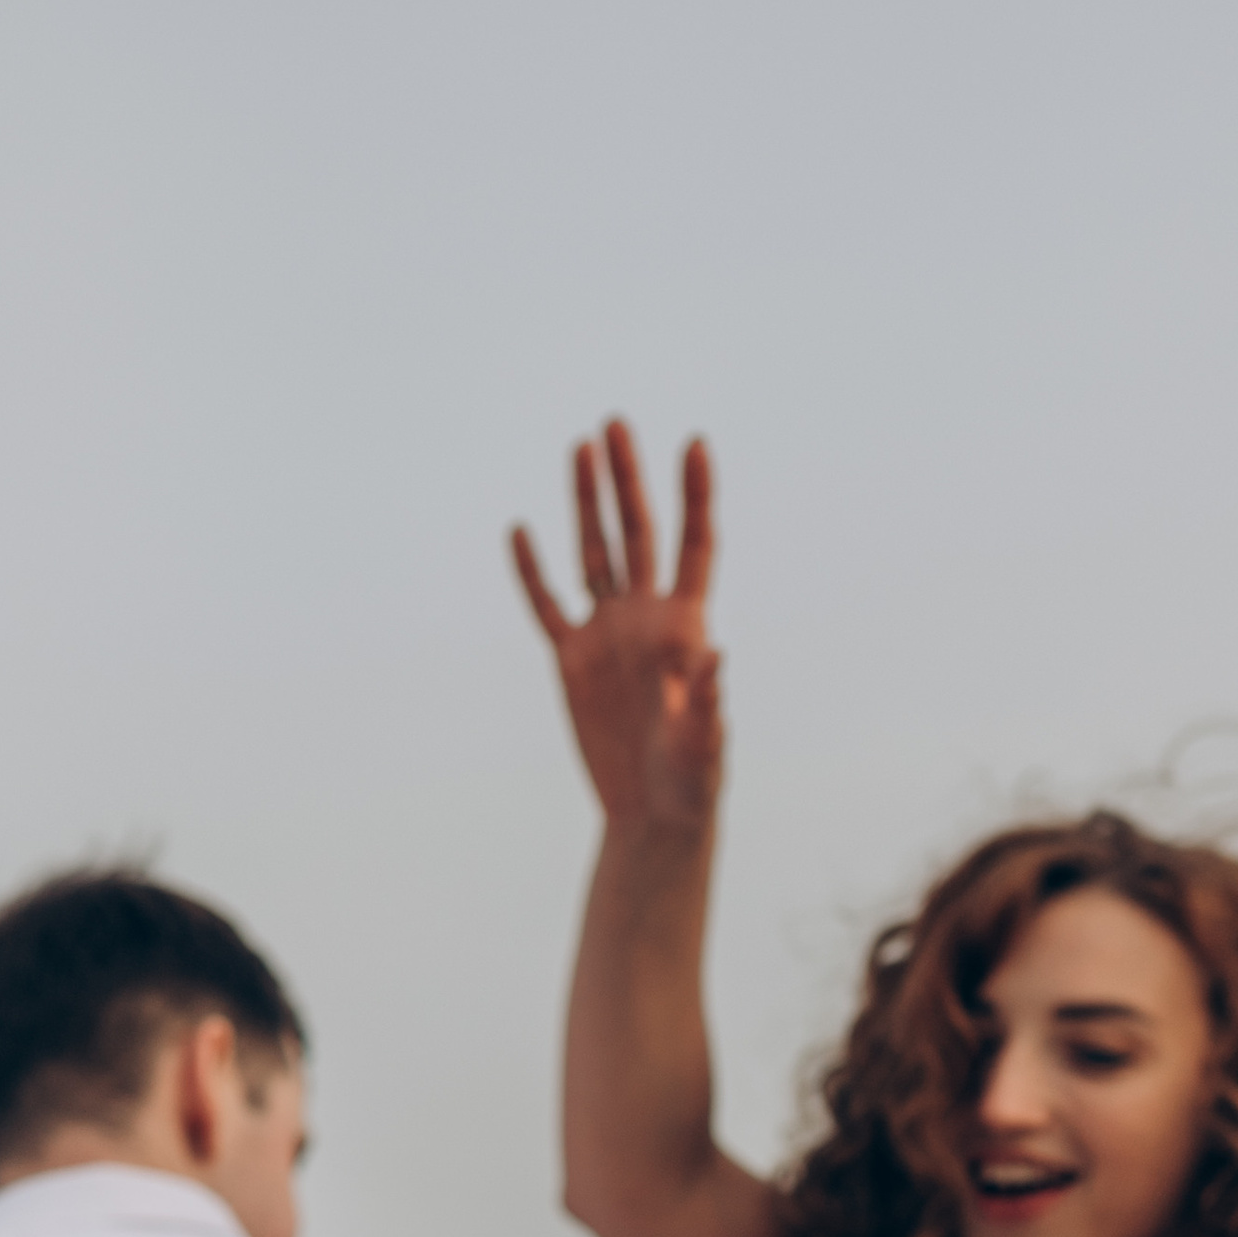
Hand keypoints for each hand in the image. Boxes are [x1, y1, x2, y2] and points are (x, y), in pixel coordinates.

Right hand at [512, 420, 723, 834]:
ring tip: (579, 446)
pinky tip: (522, 530)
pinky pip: (547, 605)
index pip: (696, 544)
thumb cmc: (692, 780)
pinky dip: (532, 571)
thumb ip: (707, 699)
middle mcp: (646, 618)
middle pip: (637, 532)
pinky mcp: (571, 660)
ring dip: (585, 502)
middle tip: (614, 424)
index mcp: (685, 627)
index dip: (696, 495)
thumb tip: (716, 658)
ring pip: (593, 552)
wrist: (652, 812)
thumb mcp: (704, 741)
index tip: (695, 444)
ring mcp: (607, 634)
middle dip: (627, 478)